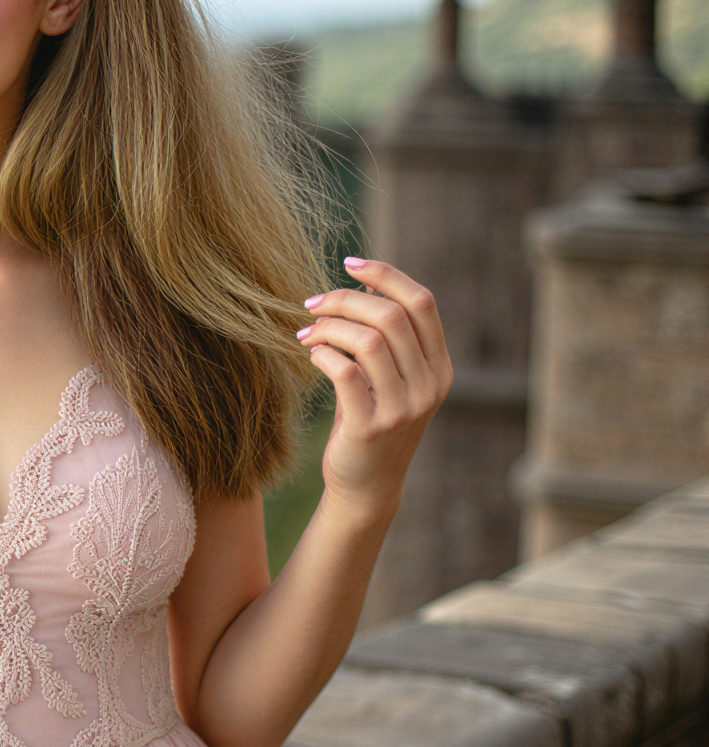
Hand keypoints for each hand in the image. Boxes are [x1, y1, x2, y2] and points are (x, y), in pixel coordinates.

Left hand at [296, 256, 452, 517]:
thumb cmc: (369, 419)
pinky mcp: (372, 426)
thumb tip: (350, 288)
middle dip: (345, 299)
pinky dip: (322, 355)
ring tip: (306, 334)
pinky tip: (311, 356)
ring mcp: (404, 407)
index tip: (349, 263)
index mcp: (439, 367)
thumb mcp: (388, 379)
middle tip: (311, 304)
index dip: (386, 275)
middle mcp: (430, 385)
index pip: (422, 302)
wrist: (366, 484)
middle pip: (391, 315)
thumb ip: (382, 339)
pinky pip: (345, 371)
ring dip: (329, 327)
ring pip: (369, 340)